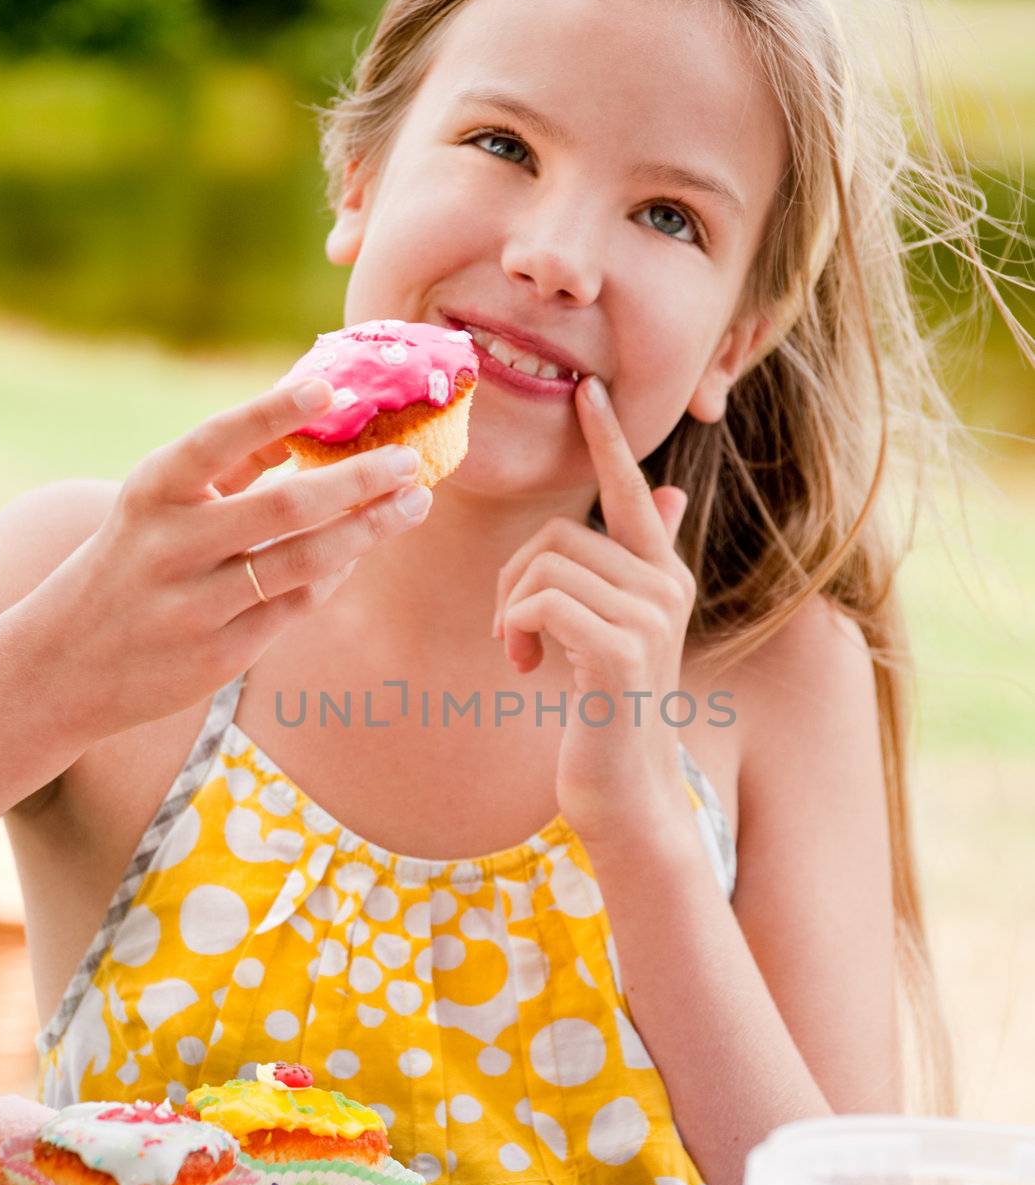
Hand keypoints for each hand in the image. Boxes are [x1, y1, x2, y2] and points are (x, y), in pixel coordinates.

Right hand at [30, 378, 432, 743]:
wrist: (63, 666)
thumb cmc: (132, 563)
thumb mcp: (158, 505)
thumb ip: (230, 465)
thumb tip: (313, 413)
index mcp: (152, 493)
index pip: (217, 440)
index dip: (273, 412)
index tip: (330, 388)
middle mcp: (172, 547)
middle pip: (285, 508)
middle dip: (359, 482)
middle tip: (410, 461)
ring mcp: (197, 606)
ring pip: (304, 563)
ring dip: (368, 531)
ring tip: (413, 504)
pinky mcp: (220, 655)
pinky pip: (297, 605)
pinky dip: (335, 573)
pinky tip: (360, 549)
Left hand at [492, 376, 694, 845]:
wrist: (624, 793)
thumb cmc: (607, 714)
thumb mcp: (616, 632)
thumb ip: (633, 566)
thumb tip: (673, 493)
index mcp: (661, 575)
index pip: (634, 492)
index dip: (609, 441)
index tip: (590, 391)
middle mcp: (665, 587)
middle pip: (560, 534)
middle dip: (514, 579)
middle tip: (513, 631)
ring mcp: (649, 616)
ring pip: (546, 564)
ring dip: (512, 608)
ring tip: (521, 652)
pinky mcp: (622, 649)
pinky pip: (543, 600)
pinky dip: (517, 628)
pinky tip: (526, 666)